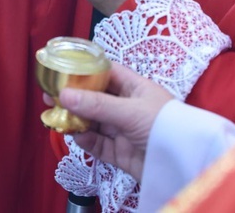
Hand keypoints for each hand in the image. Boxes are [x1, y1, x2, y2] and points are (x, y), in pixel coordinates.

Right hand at [56, 63, 173, 181]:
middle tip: (50, 95)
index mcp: (135, 88)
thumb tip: (64, 95)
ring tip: (55, 115)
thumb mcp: (130, 111)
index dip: (86, 70)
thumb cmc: (165, 125)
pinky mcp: (120, 152)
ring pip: (93, 121)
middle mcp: (128, 106)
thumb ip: (97, 105)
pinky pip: (97, 143)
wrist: (184, 165)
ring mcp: (123, 130)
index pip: (107, 73)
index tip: (63, 70)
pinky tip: (75, 134)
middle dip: (74, 97)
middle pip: (95, 98)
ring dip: (75, 119)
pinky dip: (85, 139)